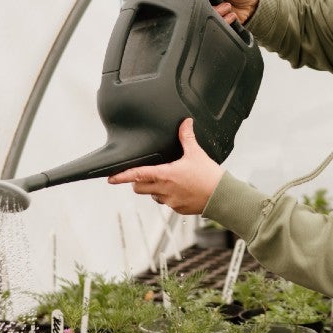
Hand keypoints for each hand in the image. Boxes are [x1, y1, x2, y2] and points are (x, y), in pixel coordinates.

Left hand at [107, 118, 224, 214]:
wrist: (222, 197)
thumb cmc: (209, 176)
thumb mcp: (196, 154)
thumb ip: (187, 138)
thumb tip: (185, 122)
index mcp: (166, 175)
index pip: (138, 175)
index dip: (122, 176)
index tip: (111, 178)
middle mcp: (164, 190)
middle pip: (140, 188)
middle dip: (138, 182)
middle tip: (143, 175)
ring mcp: (171, 201)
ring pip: (153, 196)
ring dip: (154, 189)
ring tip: (167, 181)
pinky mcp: (178, 209)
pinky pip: (166, 203)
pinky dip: (168, 196)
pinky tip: (180, 190)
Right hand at [205, 0, 257, 25]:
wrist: (251, 5)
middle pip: (199, 4)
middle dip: (212, 6)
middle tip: (224, 3)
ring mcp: (211, 8)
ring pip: (206, 14)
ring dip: (219, 12)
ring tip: (228, 7)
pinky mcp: (216, 18)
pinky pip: (215, 23)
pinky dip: (224, 20)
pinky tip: (231, 15)